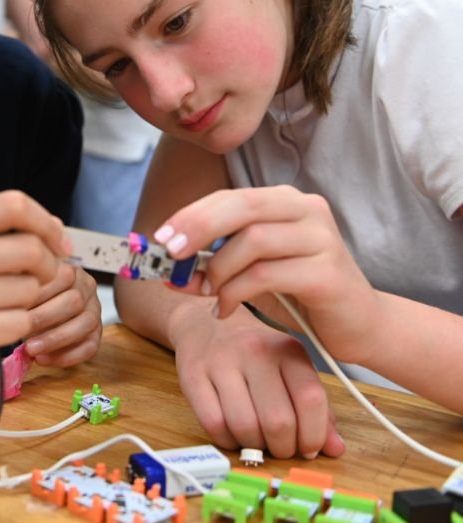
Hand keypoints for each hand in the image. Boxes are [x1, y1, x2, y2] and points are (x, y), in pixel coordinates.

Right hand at [0, 190, 68, 393]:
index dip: (45, 222)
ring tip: (4, 304)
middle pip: (30, 248)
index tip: (58, 242)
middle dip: (48, 265)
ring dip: (29, 299)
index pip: (12, 204)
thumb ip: (3, 233)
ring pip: (29, 288)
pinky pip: (20, 322)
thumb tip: (58, 227)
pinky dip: (19, 325)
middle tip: (41, 278)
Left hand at [24, 263, 101, 366]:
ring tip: (31, 349)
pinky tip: (44, 359)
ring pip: (85, 325)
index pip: (63, 277)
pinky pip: (90, 347)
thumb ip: (20, 280)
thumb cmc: (33, 293)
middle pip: (75, 302)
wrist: (45, 307)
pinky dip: (66, 357)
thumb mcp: (25, 280)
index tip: (17, 304)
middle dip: (45, 318)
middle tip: (21, 328)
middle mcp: (88, 288)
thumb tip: (11, 292)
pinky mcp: (96, 334)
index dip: (40, 292)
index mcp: (72, 270)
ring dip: (56, 339)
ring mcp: (95, 311)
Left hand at [158, 185, 379, 364]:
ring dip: (219, 269)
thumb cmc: (299, 294)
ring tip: (209, 293)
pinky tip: (225, 309)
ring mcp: (322, 237)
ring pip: (253, 240)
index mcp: (285, 201)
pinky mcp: (328, 271)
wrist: (360, 325)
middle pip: (241, 206)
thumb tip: (167, 271)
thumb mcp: (250, 275)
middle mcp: (306, 209)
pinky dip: (236, 292)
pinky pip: (267, 274)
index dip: (191, 214)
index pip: (230, 197)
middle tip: (170, 254)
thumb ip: (213, 266)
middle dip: (198, 228)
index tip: (161, 236)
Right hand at [171, 301, 345, 458]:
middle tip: (280, 448)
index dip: (314, 435)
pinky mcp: (193, 374)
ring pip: (245, 426)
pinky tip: (232, 434)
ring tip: (256, 441)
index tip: (308, 447)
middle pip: (278, 420)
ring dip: (254, 447)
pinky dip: (227, 441)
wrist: (204, 322)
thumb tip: (335, 448)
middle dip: (283, 448)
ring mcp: (221, 361)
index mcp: (287, 349)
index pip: (311, 399)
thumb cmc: (253, 352)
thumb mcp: (290, 368)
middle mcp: (255, 351)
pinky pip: (213, 424)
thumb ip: (315, 407)